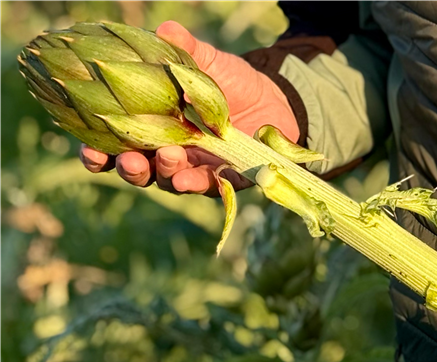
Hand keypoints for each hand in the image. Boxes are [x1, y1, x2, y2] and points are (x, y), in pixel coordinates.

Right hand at [79, 21, 299, 194]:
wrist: (275, 97)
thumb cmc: (230, 81)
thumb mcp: (206, 62)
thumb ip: (185, 49)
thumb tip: (165, 28)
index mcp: (153, 129)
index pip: (117, 146)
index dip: (99, 153)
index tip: (89, 149)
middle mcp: (170, 154)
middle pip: (140, 171)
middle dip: (129, 168)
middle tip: (128, 159)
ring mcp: (197, 167)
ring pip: (170, 181)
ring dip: (164, 172)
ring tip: (169, 156)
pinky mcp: (226, 177)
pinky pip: (208, 187)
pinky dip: (197, 183)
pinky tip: (188, 179)